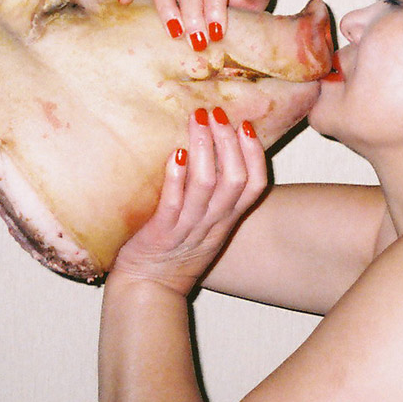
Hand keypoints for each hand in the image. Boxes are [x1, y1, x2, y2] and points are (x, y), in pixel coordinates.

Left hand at [110, 109, 266, 295]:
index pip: (255, 185)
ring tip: (197, 120)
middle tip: (217, 113)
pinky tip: (174, 155)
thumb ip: (213, 195)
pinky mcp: (160, 234)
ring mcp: (187, 229)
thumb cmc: (173, 251)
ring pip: (207, 187)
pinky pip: (173, 205)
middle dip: (228, 142)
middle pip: (234, 180)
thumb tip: (212, 147)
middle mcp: (212, 224)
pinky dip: (177, 178)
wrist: (147, 288)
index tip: (245, 125)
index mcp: (226, 220)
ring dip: (204, 149)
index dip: (255, 153)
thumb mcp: (205, 225)